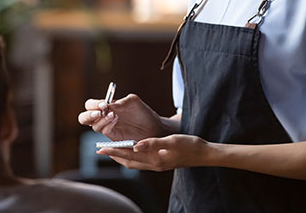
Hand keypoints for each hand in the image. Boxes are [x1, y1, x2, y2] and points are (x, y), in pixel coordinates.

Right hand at [78, 93, 170, 140]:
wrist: (154, 129)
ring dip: (101, 120)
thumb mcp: (133, 102)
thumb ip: (121, 101)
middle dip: (88, 115)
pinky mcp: (113, 138)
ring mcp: (107, 129)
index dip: (93, 104)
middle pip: (84, 118)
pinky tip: (115, 120)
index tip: (104, 104)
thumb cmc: (143, 113)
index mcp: (106, 107)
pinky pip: (104, 132)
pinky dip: (107, 126)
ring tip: (114, 116)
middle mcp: (104, 118)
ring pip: (94, 126)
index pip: (90, 105)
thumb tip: (108, 105)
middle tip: (99, 113)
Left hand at [97, 134, 211, 171]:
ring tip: (111, 149)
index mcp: (155, 160)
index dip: (114, 152)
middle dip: (114, 155)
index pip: (129, 156)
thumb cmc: (190, 145)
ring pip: (134, 162)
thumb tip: (135, 145)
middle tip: (100, 149)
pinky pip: (141, 160)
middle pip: (129, 161)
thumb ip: (153, 143)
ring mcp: (158, 164)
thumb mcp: (172, 141)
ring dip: (122, 156)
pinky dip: (132, 155)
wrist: (204, 154)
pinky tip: (130, 148)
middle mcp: (154, 164)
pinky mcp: (161, 161)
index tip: (101, 148)